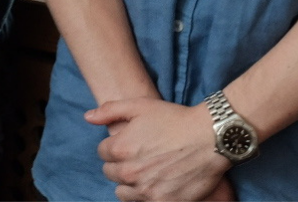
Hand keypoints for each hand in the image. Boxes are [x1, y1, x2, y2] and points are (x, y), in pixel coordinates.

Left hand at [88, 98, 229, 201]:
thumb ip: (110, 111)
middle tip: (137, 157)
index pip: (103, 153)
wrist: (209, 138)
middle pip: (110, 173)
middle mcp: (130, 172)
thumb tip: (88, 117)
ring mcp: (146, 190)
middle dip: (119, 164)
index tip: (128, 143)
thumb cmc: (174, 119)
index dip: (114, 146)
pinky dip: (145, 195)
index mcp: (121, 148)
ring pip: (123, 192)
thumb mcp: (140, 105)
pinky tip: (155, 183)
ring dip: (129, 183)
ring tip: (145, 172)